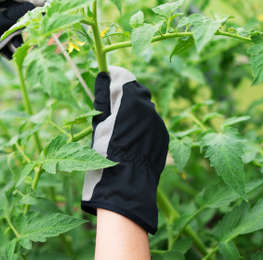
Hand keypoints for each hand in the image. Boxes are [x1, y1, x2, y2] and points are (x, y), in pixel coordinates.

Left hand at [0, 0, 44, 107]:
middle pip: (11, 5)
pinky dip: (10, 43)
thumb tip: (31, 8)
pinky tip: (9, 55)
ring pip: (10, 21)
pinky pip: (5, 34)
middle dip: (22, 20)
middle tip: (33, 33)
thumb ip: (10, 20)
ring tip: (16, 49)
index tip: (43, 6)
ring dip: (17, 34)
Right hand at [81, 66, 168, 233]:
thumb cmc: (106, 154)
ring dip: (133, 111)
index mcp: (131, 101)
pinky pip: (151, 124)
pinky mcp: (163, 136)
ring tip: (120, 128)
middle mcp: (149, 108)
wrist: (126, 185)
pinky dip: (142, 126)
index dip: (113, 77)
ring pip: (144, 109)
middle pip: (136, 91)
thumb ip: (104, 98)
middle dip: (124, 95)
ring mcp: (158, 122)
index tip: (105, 79)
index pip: (123, 77)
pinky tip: (132, 140)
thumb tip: (104, 77)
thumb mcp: (99, 125)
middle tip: (110, 107)